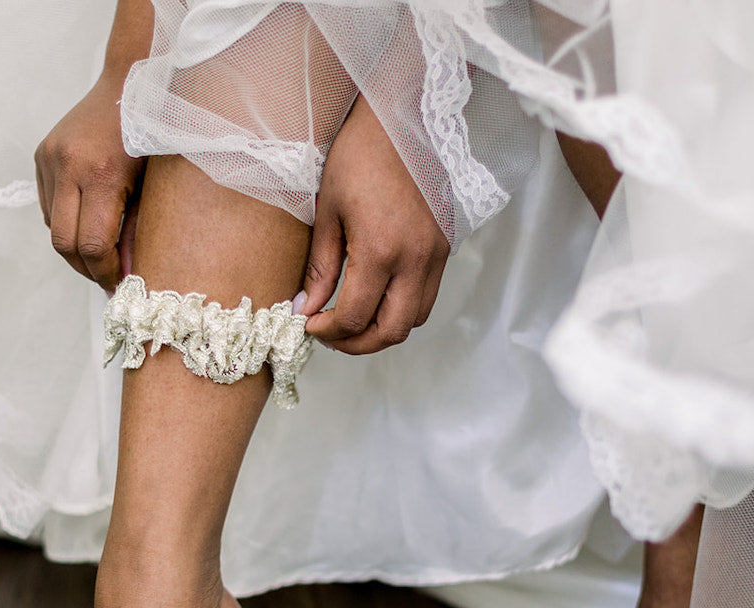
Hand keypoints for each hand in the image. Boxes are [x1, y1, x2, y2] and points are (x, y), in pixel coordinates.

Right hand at [35, 74, 144, 291]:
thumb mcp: (155, 189)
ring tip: (102, 255)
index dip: (104, 273)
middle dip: (86, 269)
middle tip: (108, 279)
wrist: (130, 84)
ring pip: (53, 227)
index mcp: (102, 175)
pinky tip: (90, 225)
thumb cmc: (155, 138)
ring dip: (76, 249)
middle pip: (64, 244)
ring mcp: (50, 158)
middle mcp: (68, 165)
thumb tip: (128, 274)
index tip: (121, 285)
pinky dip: (67, 224)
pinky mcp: (42, 155)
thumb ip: (138, 232)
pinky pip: (49, 206)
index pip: (91, 246)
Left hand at [300, 96, 449, 354]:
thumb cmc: (360, 153)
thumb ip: (321, 267)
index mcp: (381, 250)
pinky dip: (402, 309)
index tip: (309, 324)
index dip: (328, 330)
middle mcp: (415, 260)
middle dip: (357, 344)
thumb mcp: (328, 210)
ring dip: (383, 331)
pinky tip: (377, 297)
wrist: (406, 116)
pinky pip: (426, 297)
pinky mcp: (445, 248)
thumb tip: (308, 307)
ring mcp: (436, 256)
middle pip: (392, 332)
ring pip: (415, 320)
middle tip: (331, 335)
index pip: (355, 317)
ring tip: (353, 321)